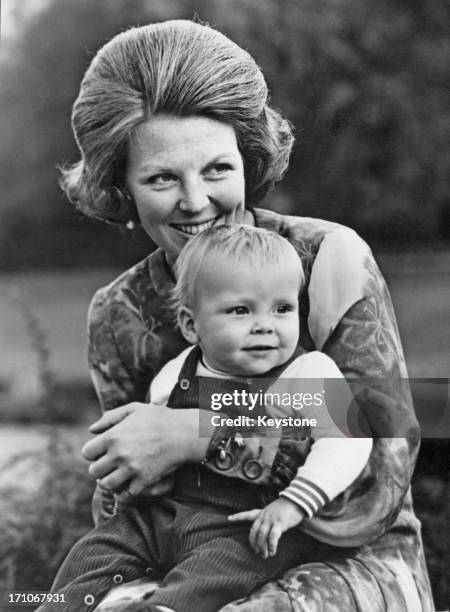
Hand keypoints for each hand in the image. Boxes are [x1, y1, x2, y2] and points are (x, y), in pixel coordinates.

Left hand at [82, 403, 207, 495]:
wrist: (184, 432)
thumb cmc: (159, 417)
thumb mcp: (134, 409)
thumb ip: (110, 417)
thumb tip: (91, 430)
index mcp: (113, 436)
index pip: (87, 453)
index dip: (94, 452)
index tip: (104, 451)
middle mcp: (118, 454)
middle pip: (94, 471)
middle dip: (101, 468)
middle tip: (112, 464)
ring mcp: (131, 469)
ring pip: (106, 485)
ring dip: (112, 481)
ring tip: (120, 474)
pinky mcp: (143, 480)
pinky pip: (127, 493)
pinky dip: (129, 489)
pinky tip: (135, 480)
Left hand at [228, 498, 305, 557]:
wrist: (297, 500)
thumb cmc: (287, 507)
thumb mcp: (274, 511)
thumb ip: (269, 519)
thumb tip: (266, 531)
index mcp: (262, 512)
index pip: (247, 514)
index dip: (238, 517)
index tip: (228, 518)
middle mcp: (264, 516)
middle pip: (254, 531)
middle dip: (254, 543)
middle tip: (256, 552)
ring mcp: (271, 519)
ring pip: (262, 536)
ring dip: (262, 547)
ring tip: (265, 555)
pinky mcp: (279, 523)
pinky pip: (273, 537)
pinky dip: (272, 545)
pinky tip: (273, 551)